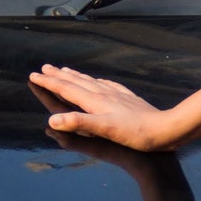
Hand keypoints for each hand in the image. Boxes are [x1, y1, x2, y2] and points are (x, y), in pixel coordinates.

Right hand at [29, 65, 177, 150]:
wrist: (165, 128)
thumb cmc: (135, 133)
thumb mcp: (104, 130)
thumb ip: (78, 123)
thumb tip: (52, 119)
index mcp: (95, 101)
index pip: (66, 89)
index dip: (49, 83)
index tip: (34, 75)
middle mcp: (104, 94)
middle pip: (76, 82)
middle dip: (58, 75)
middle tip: (45, 68)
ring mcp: (117, 95)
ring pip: (91, 82)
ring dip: (76, 76)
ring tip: (66, 70)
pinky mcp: (128, 99)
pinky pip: (108, 86)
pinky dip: (98, 81)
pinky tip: (100, 81)